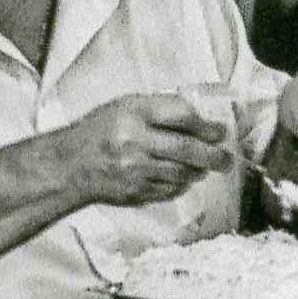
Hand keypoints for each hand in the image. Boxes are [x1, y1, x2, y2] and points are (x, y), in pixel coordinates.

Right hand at [69, 93, 230, 206]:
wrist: (72, 165)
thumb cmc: (100, 130)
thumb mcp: (125, 106)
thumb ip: (159, 110)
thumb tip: (199, 120)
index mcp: (134, 113)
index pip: (181, 116)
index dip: (206, 125)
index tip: (220, 131)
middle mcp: (135, 141)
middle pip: (187, 149)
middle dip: (213, 155)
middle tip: (226, 159)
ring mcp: (135, 170)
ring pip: (181, 173)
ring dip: (197, 171)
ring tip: (203, 167)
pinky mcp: (135, 192)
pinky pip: (169, 189)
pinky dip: (179, 184)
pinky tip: (180, 178)